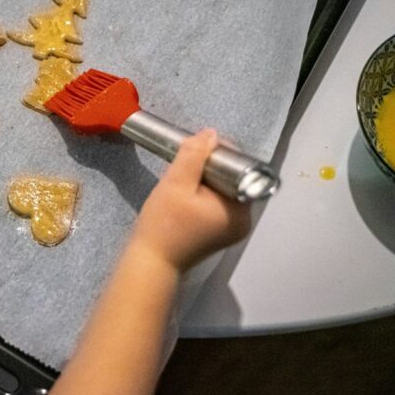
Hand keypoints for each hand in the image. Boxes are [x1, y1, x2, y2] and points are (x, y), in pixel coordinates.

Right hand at [131, 128, 251, 272]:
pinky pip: (217, 202)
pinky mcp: (220, 232)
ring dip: (204, 179)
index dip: (219, 153)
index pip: (240, 167)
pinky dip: (203, 193)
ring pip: (223, 188)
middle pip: (233, 178)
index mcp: (241, 210)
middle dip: (209, 167)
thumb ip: (194, 155)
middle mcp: (244, 220)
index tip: (195, 151)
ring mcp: (233, 228)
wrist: (150, 261)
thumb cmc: (163, 224)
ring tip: (181, 180)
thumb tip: (211, 134)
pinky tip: (184, 194)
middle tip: (183, 166)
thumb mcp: (175, 183)